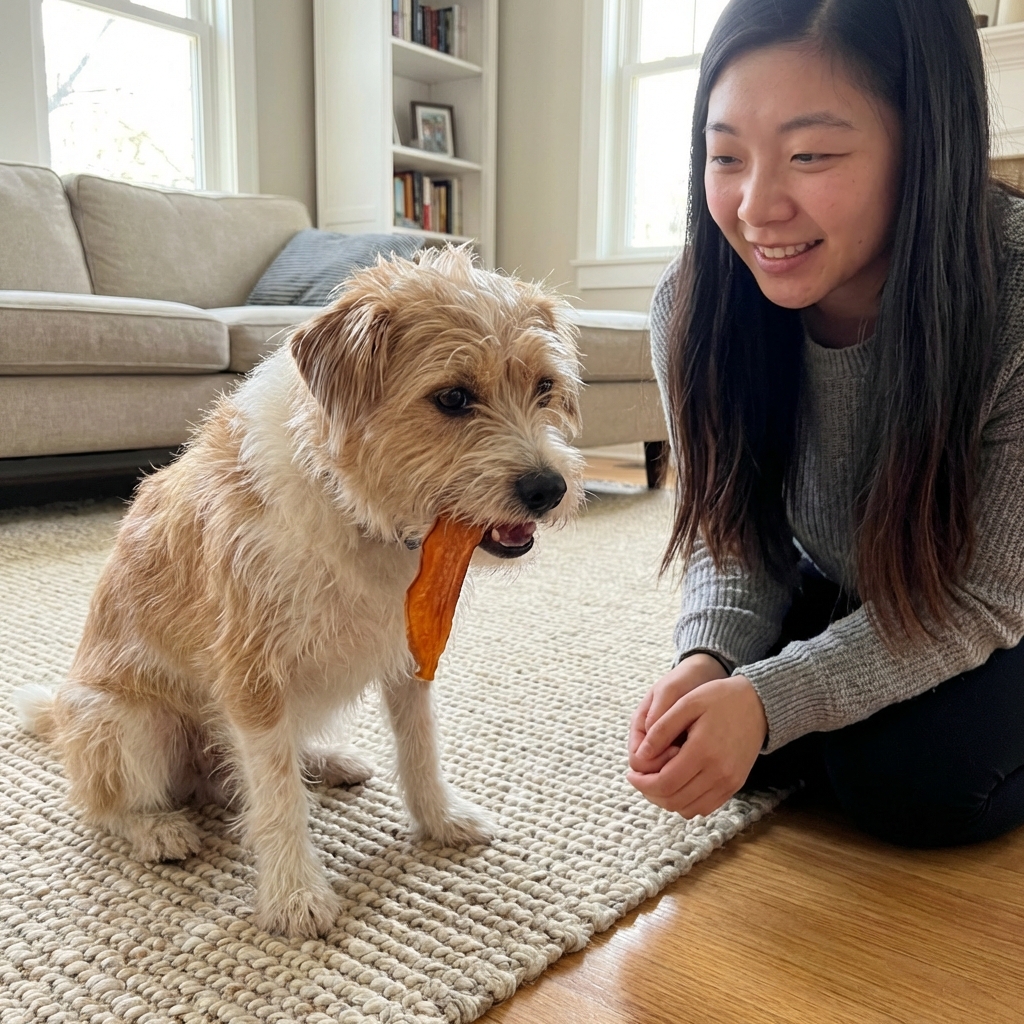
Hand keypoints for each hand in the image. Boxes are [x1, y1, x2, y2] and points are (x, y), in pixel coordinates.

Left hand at [627, 669, 767, 818]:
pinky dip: (686, 802)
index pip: (665, 783)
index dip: (642, 782)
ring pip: (688, 808)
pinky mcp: (735, 785)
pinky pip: (705, 807)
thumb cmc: (719, 698)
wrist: (759, 704)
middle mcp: (719, 773)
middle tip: (639, 778)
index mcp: (703, 751)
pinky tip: (676, 784)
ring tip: (655, 780)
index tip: (631, 772)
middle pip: (674, 800)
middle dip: (650, 793)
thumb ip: (661, 728)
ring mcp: (729, 783)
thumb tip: (640, 757)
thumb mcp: (687, 702)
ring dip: (666, 800)